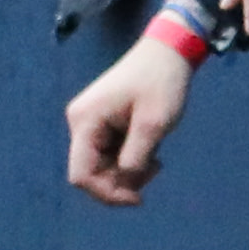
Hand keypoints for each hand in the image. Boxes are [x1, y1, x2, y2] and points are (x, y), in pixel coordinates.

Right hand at [66, 37, 195, 208]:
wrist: (167, 52)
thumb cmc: (162, 82)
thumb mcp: (153, 124)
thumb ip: (135, 159)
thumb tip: (123, 186)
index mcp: (86, 121)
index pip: (81, 175)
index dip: (106, 193)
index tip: (138, 198)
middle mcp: (81, 123)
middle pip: (91, 173)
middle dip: (121, 182)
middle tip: (155, 170)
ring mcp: (90, 123)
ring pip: (102, 166)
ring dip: (128, 172)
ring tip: (156, 159)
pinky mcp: (101, 123)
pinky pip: (109, 154)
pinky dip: (129, 160)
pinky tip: (151, 151)